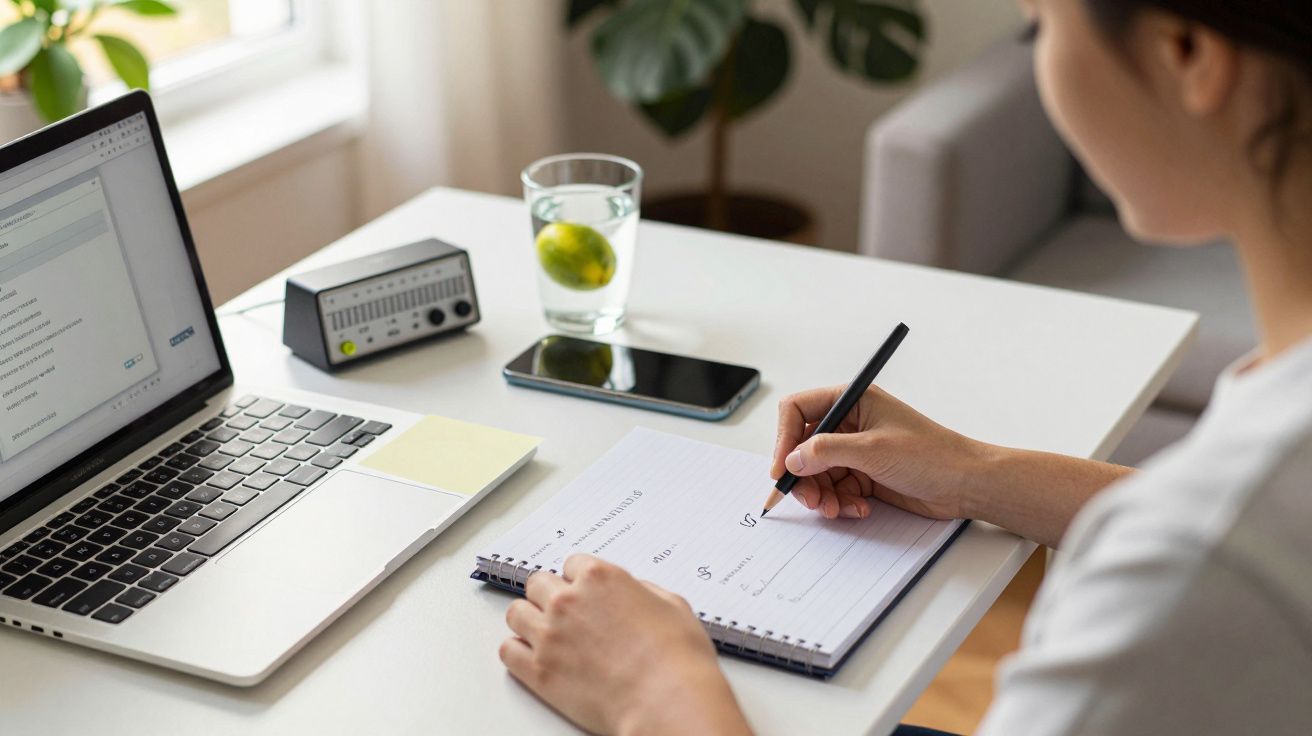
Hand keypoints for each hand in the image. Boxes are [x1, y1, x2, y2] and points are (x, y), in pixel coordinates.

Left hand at [500, 555, 751, 735]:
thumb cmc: (677, 659)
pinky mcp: (538, 671)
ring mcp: (549, 636)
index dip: (580, 580)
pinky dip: (517, 652)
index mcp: (600, 578)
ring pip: (516, 613)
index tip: (584, 592)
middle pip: (538, 584)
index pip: (572, 564)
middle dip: (551, 595)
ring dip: (530, 619)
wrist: (668, 702)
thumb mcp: (672, 606)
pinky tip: (532, 655)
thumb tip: (633, 593)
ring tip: (545, 632)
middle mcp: (568, 601)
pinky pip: (507, 651)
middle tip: (564, 612)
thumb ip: (644, 591)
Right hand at [771, 385, 989, 520]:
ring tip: (834, 509)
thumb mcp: (873, 449)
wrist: (966, 484)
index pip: (798, 410)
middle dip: (802, 475)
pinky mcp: (864, 475)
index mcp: (852, 400)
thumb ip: (827, 451)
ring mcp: (856, 450)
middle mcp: (850, 423)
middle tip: (809, 499)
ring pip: (817, 472)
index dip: (784, 438)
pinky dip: (839, 502)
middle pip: (803, 446)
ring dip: (821, 494)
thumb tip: (792, 458)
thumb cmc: (932, 455)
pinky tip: (858, 509)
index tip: (782, 468)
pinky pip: (835, 489)